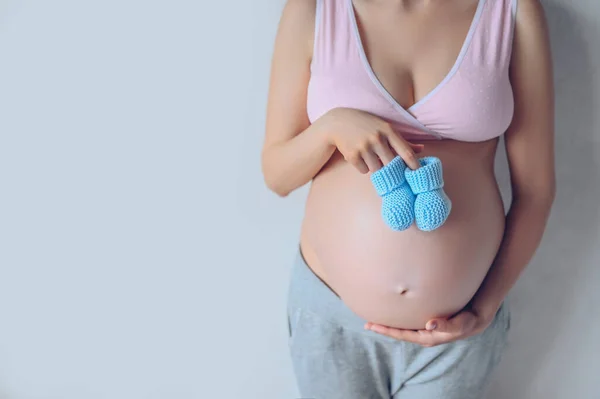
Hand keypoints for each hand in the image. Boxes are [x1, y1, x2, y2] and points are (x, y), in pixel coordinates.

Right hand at [318, 107, 423, 172]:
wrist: (338, 123)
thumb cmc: (366, 125)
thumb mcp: (384, 127)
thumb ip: (403, 141)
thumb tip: (422, 149)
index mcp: (388, 130)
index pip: (406, 152)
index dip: (415, 165)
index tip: (419, 175)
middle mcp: (377, 138)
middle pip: (392, 165)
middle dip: (391, 168)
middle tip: (387, 166)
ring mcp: (364, 147)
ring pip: (376, 169)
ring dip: (374, 167)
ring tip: (368, 155)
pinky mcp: (352, 155)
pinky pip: (363, 171)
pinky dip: (362, 167)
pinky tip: (358, 156)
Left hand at [364, 305, 496, 346]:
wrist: (476, 318)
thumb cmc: (467, 320)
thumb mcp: (459, 324)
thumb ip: (446, 324)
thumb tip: (430, 324)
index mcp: (427, 337)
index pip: (402, 335)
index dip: (387, 330)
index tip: (372, 325)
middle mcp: (423, 334)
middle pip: (399, 332)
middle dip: (384, 328)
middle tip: (367, 322)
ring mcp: (425, 329)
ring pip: (403, 327)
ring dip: (390, 323)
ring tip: (376, 317)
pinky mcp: (427, 322)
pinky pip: (409, 321)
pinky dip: (399, 317)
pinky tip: (394, 311)